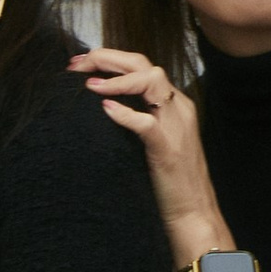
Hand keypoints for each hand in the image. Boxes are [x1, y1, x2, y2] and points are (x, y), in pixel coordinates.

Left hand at [72, 48, 229, 265]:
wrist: (193, 214)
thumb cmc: (169, 183)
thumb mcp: (153, 143)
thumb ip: (137, 121)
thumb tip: (102, 107)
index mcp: (174, 105)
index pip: (142, 67)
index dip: (110, 59)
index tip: (81, 63)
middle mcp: (178, 108)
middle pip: (144, 64)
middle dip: (108, 57)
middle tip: (77, 62)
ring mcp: (176, 126)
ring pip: (152, 81)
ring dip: (117, 78)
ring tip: (88, 83)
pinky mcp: (168, 149)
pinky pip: (147, 123)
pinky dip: (125, 113)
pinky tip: (105, 108)